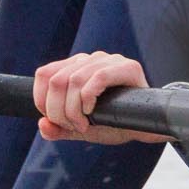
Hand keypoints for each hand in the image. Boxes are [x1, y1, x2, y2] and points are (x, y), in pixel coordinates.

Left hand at [33, 51, 170, 144]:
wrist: (146, 127)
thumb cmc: (115, 124)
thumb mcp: (81, 128)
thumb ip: (60, 128)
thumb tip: (43, 124)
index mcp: (77, 67)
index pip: (45, 74)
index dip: (42, 100)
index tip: (54, 120)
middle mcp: (91, 59)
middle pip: (56, 80)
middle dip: (58, 111)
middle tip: (73, 126)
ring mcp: (110, 60)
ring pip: (74, 80)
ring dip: (73, 109)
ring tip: (84, 124)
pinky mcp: (128, 67)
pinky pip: (98, 78)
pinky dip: (89, 98)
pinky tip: (92, 112)